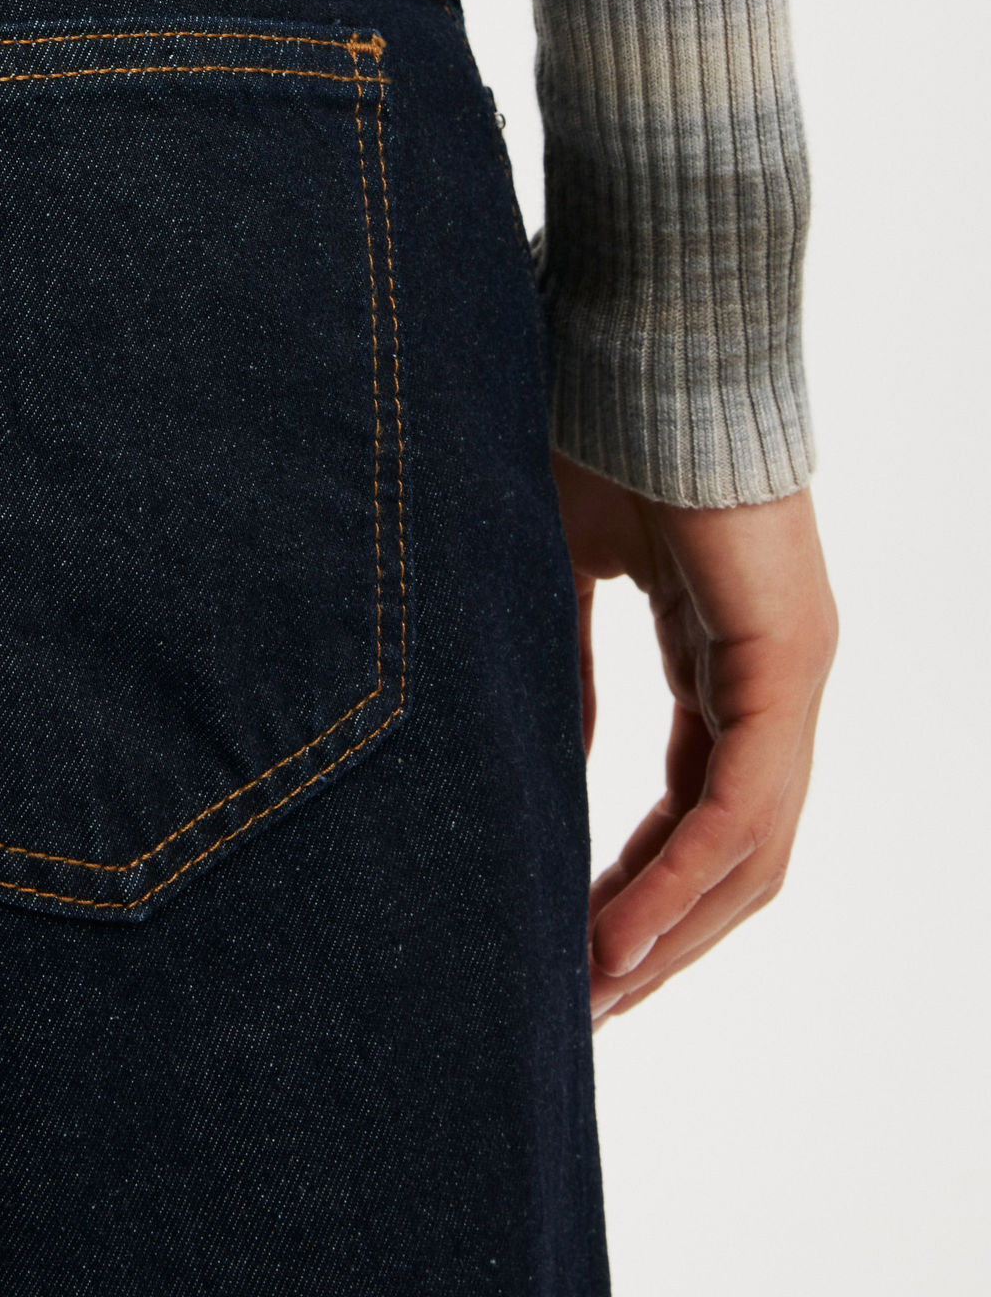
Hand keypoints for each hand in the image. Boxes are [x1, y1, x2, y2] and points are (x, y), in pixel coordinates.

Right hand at [551, 450, 836, 1025]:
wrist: (643, 336)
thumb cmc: (598, 421)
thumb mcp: (566, 568)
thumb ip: (567, 666)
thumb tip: (552, 759)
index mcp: (725, 655)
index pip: (699, 805)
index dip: (640, 883)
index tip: (572, 944)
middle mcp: (773, 677)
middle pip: (736, 852)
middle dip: (661, 935)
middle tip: (586, 1004)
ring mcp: (788, 670)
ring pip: (749, 848)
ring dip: (671, 930)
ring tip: (596, 993)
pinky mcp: (783, 658)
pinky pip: (740, 802)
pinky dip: (681, 874)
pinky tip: (622, 929)